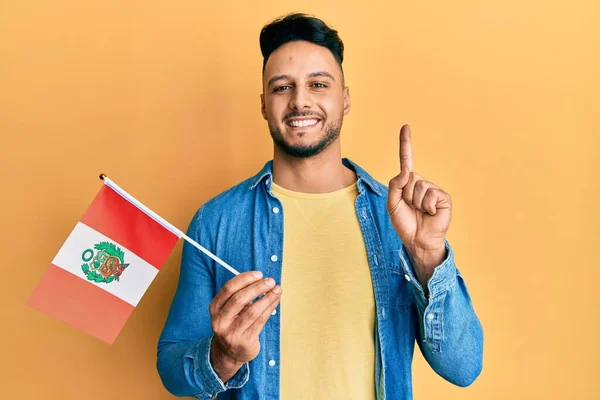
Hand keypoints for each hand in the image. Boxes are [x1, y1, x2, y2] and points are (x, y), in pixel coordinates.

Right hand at [209, 271, 281, 381]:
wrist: (229, 353)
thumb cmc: (234, 323)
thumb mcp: (230, 309)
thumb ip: (241, 294)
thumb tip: (262, 280)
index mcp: (215, 308)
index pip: (228, 289)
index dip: (245, 279)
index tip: (259, 274)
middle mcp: (220, 321)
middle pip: (239, 299)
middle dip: (257, 287)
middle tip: (270, 281)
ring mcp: (231, 333)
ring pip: (252, 311)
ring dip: (267, 298)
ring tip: (277, 289)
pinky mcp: (244, 341)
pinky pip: (260, 321)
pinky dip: (270, 308)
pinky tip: (276, 301)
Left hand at [387, 125, 451, 271]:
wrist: (417, 240)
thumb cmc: (405, 223)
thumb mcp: (392, 204)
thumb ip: (395, 185)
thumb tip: (406, 172)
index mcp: (408, 184)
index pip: (407, 161)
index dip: (406, 144)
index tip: (405, 126)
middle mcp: (422, 183)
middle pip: (409, 178)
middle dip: (406, 195)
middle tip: (411, 208)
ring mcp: (433, 190)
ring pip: (419, 186)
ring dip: (415, 202)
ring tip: (420, 212)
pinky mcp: (443, 197)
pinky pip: (430, 194)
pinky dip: (427, 206)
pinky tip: (430, 213)